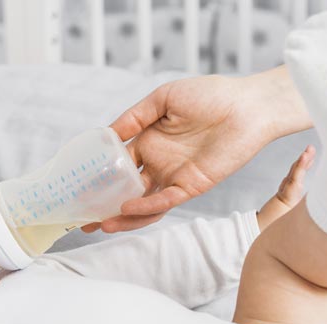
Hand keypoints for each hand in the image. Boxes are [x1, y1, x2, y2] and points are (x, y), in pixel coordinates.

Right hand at [82, 70, 308, 233]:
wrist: (248, 105)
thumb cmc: (210, 95)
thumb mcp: (163, 98)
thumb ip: (134, 117)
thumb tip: (106, 135)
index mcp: (150, 143)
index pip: (118, 166)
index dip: (98, 177)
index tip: (77, 188)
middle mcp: (159, 163)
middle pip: (126, 191)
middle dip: (104, 206)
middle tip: (82, 219)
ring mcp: (175, 177)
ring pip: (143, 204)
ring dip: (122, 216)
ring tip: (100, 225)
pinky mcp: (192, 185)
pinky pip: (165, 201)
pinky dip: (145, 207)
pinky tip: (126, 208)